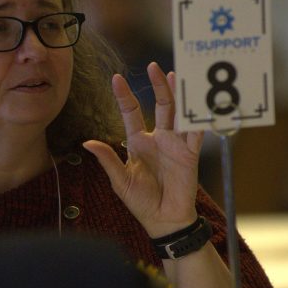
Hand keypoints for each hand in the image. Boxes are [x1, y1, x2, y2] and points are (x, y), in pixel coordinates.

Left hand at [83, 62, 203, 237]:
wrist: (164, 220)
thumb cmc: (141, 202)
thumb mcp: (120, 181)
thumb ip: (108, 160)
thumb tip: (87, 143)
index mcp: (138, 143)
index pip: (131, 113)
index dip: (125, 96)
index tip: (116, 78)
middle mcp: (158, 139)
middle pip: (160, 106)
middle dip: (158, 86)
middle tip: (154, 66)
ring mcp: (175, 144)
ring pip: (178, 113)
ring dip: (178, 95)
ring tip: (177, 75)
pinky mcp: (190, 154)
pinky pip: (196, 132)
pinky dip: (198, 118)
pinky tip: (200, 102)